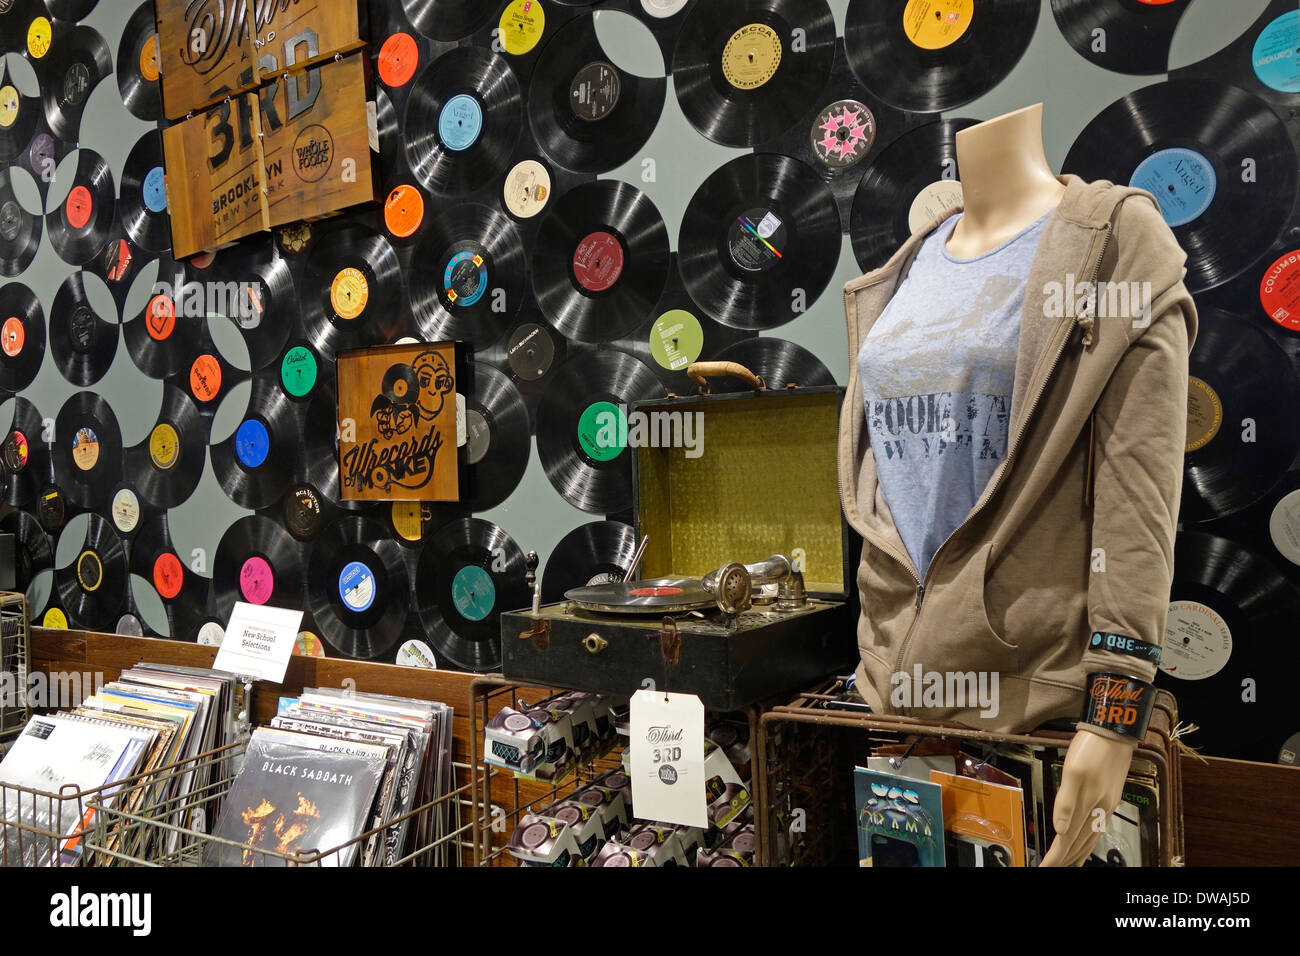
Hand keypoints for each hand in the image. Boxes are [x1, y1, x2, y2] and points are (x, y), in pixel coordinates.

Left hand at [1040, 729, 1135, 866]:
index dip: (1056, 855)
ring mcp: (1105, 804)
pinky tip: (1085, 842)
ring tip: (1067, 864)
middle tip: (1051, 869)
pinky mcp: (1108, 798)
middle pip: (1079, 842)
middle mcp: (1099, 809)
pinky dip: (1089, 840)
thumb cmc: (1092, 747)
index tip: (1045, 867)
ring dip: (1078, 853)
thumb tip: (1060, 830)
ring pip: (1090, 837)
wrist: (1114, 731)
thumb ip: (1066, 802)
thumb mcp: (1073, 770)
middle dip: (1065, 858)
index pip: (1068, 838)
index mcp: (1088, 804)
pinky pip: (1097, 828)